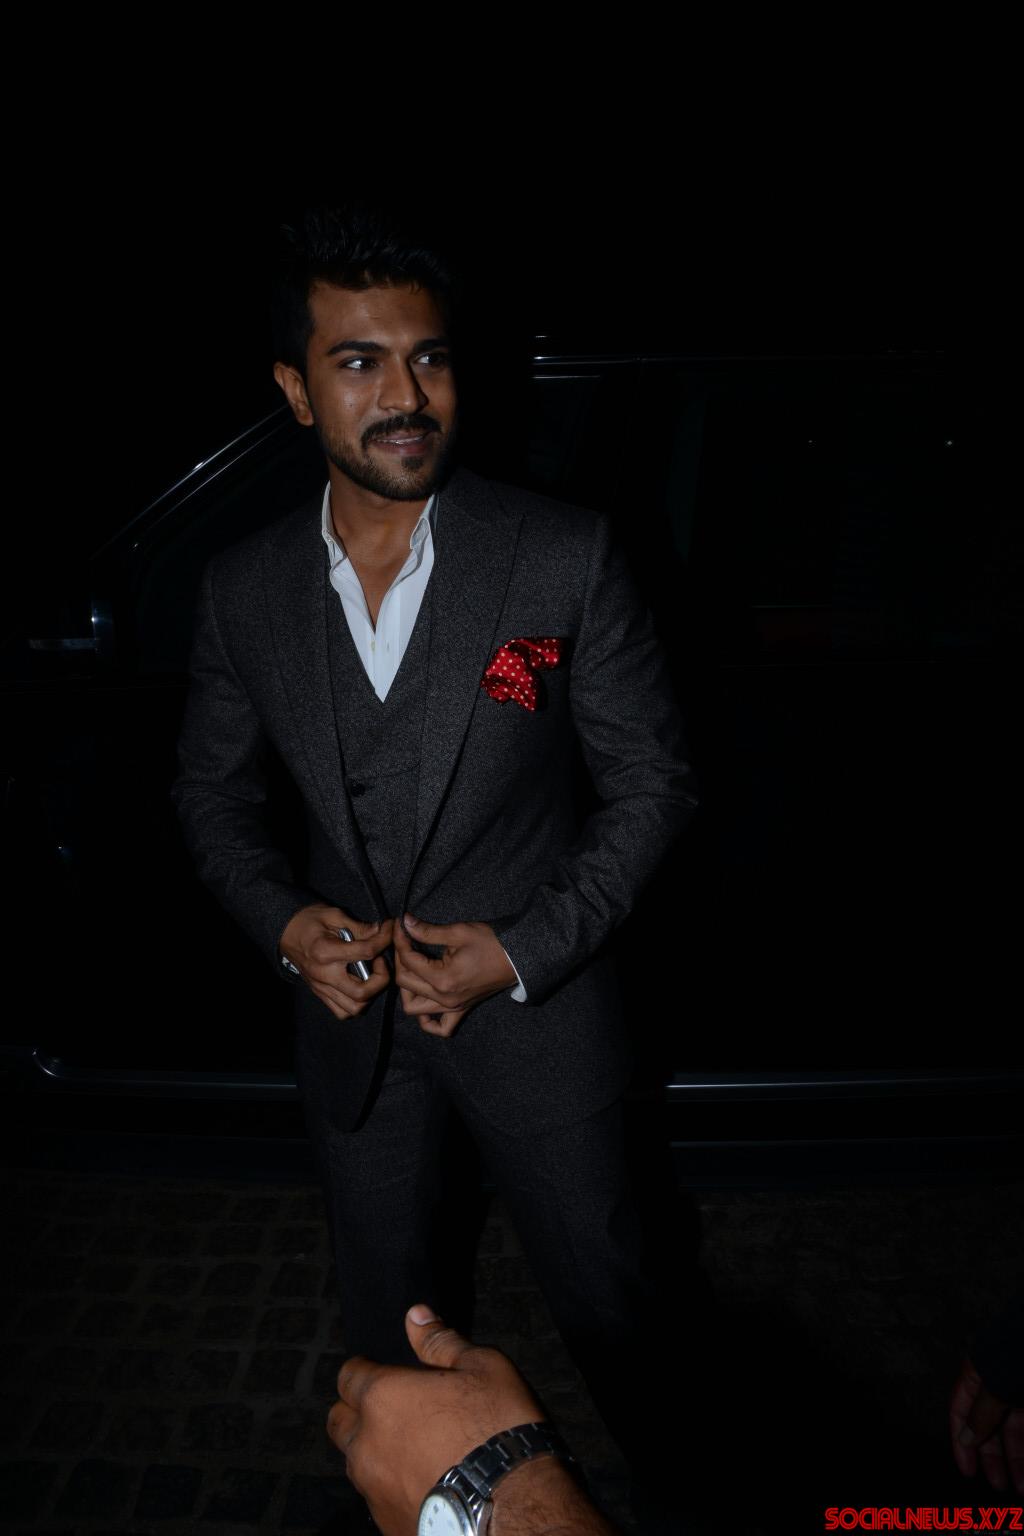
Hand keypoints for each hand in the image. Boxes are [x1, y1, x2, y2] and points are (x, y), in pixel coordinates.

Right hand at [279, 904, 392, 1020]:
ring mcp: (321, 987)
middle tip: (381, 960)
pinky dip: (355, 1004)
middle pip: (362, 992)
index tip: (389, 930)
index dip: (384, 940)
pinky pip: (342, 1012)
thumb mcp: (333, 915)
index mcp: (326, 951)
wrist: (286, 932)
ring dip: (370, 994)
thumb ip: (358, 926)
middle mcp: (324, 974)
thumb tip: (380, 932)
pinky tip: (359, 985)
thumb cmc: (309, 920)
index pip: (366, 952)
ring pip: (354, 1007)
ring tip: (371, 974)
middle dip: (381, 979)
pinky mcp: (320, 994)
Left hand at [328, 1306, 610, 1535]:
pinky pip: (375, 1496)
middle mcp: (366, 1443)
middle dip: (357, 1410)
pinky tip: (421, 1480)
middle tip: (394, 1408)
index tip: (387, 1372)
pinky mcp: (386, 1523)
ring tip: (411, 1447)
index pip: (349, 1374)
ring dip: (372, 1450)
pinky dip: (389, 1484)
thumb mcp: (482, 1367)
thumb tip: (416, 1315)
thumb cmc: (499, 1429)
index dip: (366, 1369)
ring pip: (355, 1461)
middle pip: (339, 1421)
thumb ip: (440, 1341)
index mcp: (383, 1397)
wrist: (512, 1507)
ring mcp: (373, 1489)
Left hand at [393, 913, 516, 1037]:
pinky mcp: (461, 1009)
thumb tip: (405, 922)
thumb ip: (427, 931)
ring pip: (413, 1009)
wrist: (518, 957)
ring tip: (411, 968)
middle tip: (405, 942)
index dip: (400, 940)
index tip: (400, 926)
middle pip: (405, 984)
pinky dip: (427, 1021)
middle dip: (400, 960)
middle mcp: (445, 998)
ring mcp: (453, 1007)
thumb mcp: (458, 932)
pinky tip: (425, 1001)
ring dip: (406, 989)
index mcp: (443, 979)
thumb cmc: (492, 943)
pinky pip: (440, 1027)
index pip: (408, 961)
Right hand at [950, 1355, 1023, 1493]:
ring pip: (1014, 1431)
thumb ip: (980, 1414)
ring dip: (1018, 1459)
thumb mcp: (995, 1386)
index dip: (962, 1443)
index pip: (961, 1412)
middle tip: (1001, 1486)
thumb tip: (964, 1437)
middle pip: (989, 1426)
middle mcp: (996, 1386)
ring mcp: (1019, 1394)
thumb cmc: (1018, 1352)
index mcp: (977, 1377)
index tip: (968, 1472)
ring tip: (1023, 1486)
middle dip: (994, 1457)